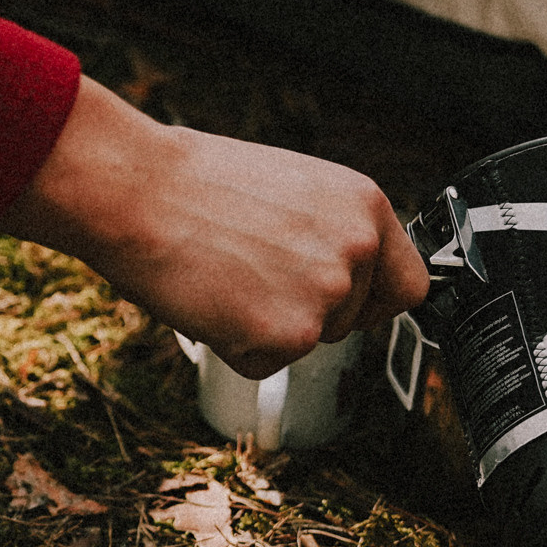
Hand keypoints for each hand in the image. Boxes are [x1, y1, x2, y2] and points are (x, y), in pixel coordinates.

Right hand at [0, 78, 428, 378]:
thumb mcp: (295, 188)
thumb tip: (344, 273)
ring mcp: (325, 298)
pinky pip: (265, 364)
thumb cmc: (197, 183)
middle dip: (307, 311)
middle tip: (253, 274)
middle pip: (353, 321)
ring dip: (268, 326)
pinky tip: (211, 299)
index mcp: (366, 206)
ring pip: (307, 342)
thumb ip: (333, 231)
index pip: (408, 285)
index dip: (373, 300)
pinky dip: (234, 346)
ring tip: (225, 276)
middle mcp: (358, 251)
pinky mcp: (285, 337)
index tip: (346, 303)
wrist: (138, 191)